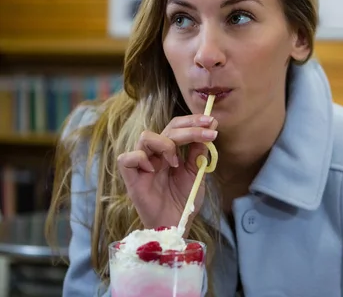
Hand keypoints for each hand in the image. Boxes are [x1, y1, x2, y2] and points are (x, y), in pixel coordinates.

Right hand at [116, 114, 217, 235]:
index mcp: (169, 152)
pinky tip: (155, 170)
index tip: (212, 121)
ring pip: (146, 137)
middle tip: (208, 134)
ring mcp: (142, 165)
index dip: (193, 121)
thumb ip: (199, 151)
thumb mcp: (196, 172)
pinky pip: (127, 158)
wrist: (176, 225)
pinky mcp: (131, 178)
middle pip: (167, 129)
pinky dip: (141, 159)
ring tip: (176, 162)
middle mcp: (155, 154)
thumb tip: (211, 128)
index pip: (177, 126)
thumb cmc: (184, 201)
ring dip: (166, 144)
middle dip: (190, 128)